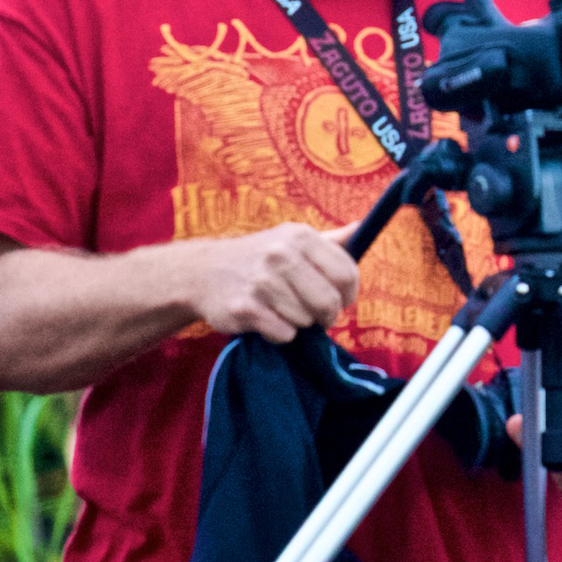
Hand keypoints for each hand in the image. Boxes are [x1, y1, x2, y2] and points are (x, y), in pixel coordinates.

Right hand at [182, 223, 359, 342]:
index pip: (346, 274)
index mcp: (299, 236)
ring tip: (280, 308)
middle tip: (315, 314)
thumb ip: (328, 240)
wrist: (202, 272)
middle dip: (326, 315)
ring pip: (306, 320)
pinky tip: (265, 318)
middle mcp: (281, 255)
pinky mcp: (245, 308)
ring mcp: (262, 282)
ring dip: (298, 322)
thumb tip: (359, 228)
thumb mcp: (290, 239)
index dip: (349, 294)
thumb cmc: (257, 257)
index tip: (340, 299)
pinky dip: (279, 333)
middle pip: (329, 302)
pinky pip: (284, 334)